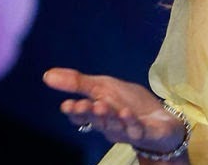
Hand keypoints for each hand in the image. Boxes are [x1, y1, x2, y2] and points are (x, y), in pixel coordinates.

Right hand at [43, 67, 186, 156]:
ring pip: (114, 125)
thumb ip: (78, 82)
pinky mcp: (144, 133)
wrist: (160, 120)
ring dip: (107, 116)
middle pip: (95, 120)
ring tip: (101, 105)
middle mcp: (109, 124)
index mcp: (97, 113)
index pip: (81, 115)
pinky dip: (130, 121)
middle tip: (80, 105)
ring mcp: (126, 130)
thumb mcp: (104, 87)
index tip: (66, 105)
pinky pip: (135, 129)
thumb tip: (47, 75)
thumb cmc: (129, 103)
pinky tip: (126, 112)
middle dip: (87, 113)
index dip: (74, 112)